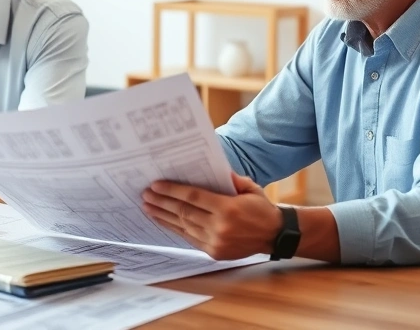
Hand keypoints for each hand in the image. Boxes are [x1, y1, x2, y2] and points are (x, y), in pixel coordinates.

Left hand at [141, 172, 282, 260]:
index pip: (193, 197)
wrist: (275, 235)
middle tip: (145, 195)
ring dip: (163, 216)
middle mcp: (220, 227)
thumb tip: (207, 167)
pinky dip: (175, 229)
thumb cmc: (261, 208)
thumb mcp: (249, 188)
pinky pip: (189, 238)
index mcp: (228, 208)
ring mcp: (216, 242)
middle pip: (184, 212)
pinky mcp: (214, 252)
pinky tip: (164, 221)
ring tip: (148, 207)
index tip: (155, 185)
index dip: (172, 190)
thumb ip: (228, 178)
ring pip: (183, 227)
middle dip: (162, 203)